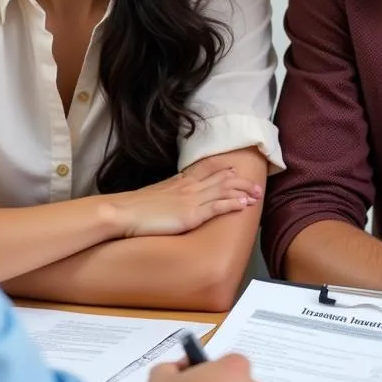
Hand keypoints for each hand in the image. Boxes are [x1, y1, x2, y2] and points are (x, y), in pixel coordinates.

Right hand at [111, 164, 261, 238]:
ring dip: (243, 191)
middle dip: (241, 181)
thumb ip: (166, 194)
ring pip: (224, 190)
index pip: (206, 168)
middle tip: (257, 184)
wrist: (124, 212)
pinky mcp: (191, 214)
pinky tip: (244, 204)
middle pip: (221, 178)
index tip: (235, 168)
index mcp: (179, 181)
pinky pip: (218, 206)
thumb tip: (171, 198)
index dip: (223, 167)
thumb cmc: (134, 208)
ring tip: (257, 194)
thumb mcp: (153, 195)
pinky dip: (233, 204)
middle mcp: (188, 186)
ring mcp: (191, 199)